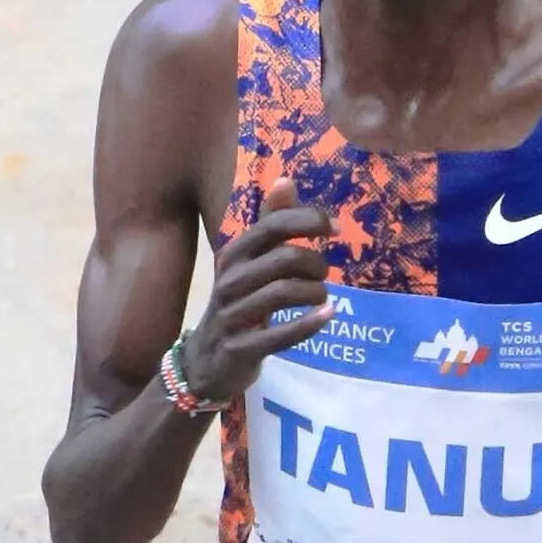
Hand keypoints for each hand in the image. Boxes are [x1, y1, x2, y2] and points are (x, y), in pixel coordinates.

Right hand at [180, 176, 333, 398]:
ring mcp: (231, 316)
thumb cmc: (237, 304)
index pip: (272, 225)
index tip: (336, 228)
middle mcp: (228, 281)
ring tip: (323, 296)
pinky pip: (281, 334)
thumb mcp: (249, 263)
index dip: (308, 221)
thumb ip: (270, 224)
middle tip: (324, 274)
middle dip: (315, 264)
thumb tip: (286, 179)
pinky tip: (327, 316)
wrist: (205, 363)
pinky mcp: (239, 348)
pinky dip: (310, 324)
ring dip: (315, 293)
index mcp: (233, 255)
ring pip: (284, 293)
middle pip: (284, 259)